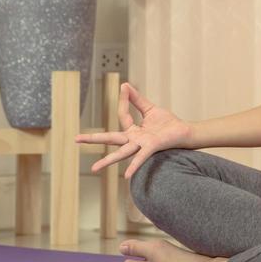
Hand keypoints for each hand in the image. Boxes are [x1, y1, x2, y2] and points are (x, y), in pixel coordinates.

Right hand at [74, 82, 193, 180]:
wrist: (185, 133)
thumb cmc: (168, 124)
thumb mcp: (150, 109)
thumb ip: (137, 99)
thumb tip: (124, 85)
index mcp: (133, 131)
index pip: (122, 115)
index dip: (124, 100)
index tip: (124, 88)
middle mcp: (134, 140)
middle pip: (110, 138)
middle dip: (93, 139)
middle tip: (76, 139)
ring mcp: (141, 145)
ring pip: (121, 153)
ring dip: (107, 161)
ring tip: (94, 169)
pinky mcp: (151, 147)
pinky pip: (140, 157)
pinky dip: (134, 166)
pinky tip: (125, 176)